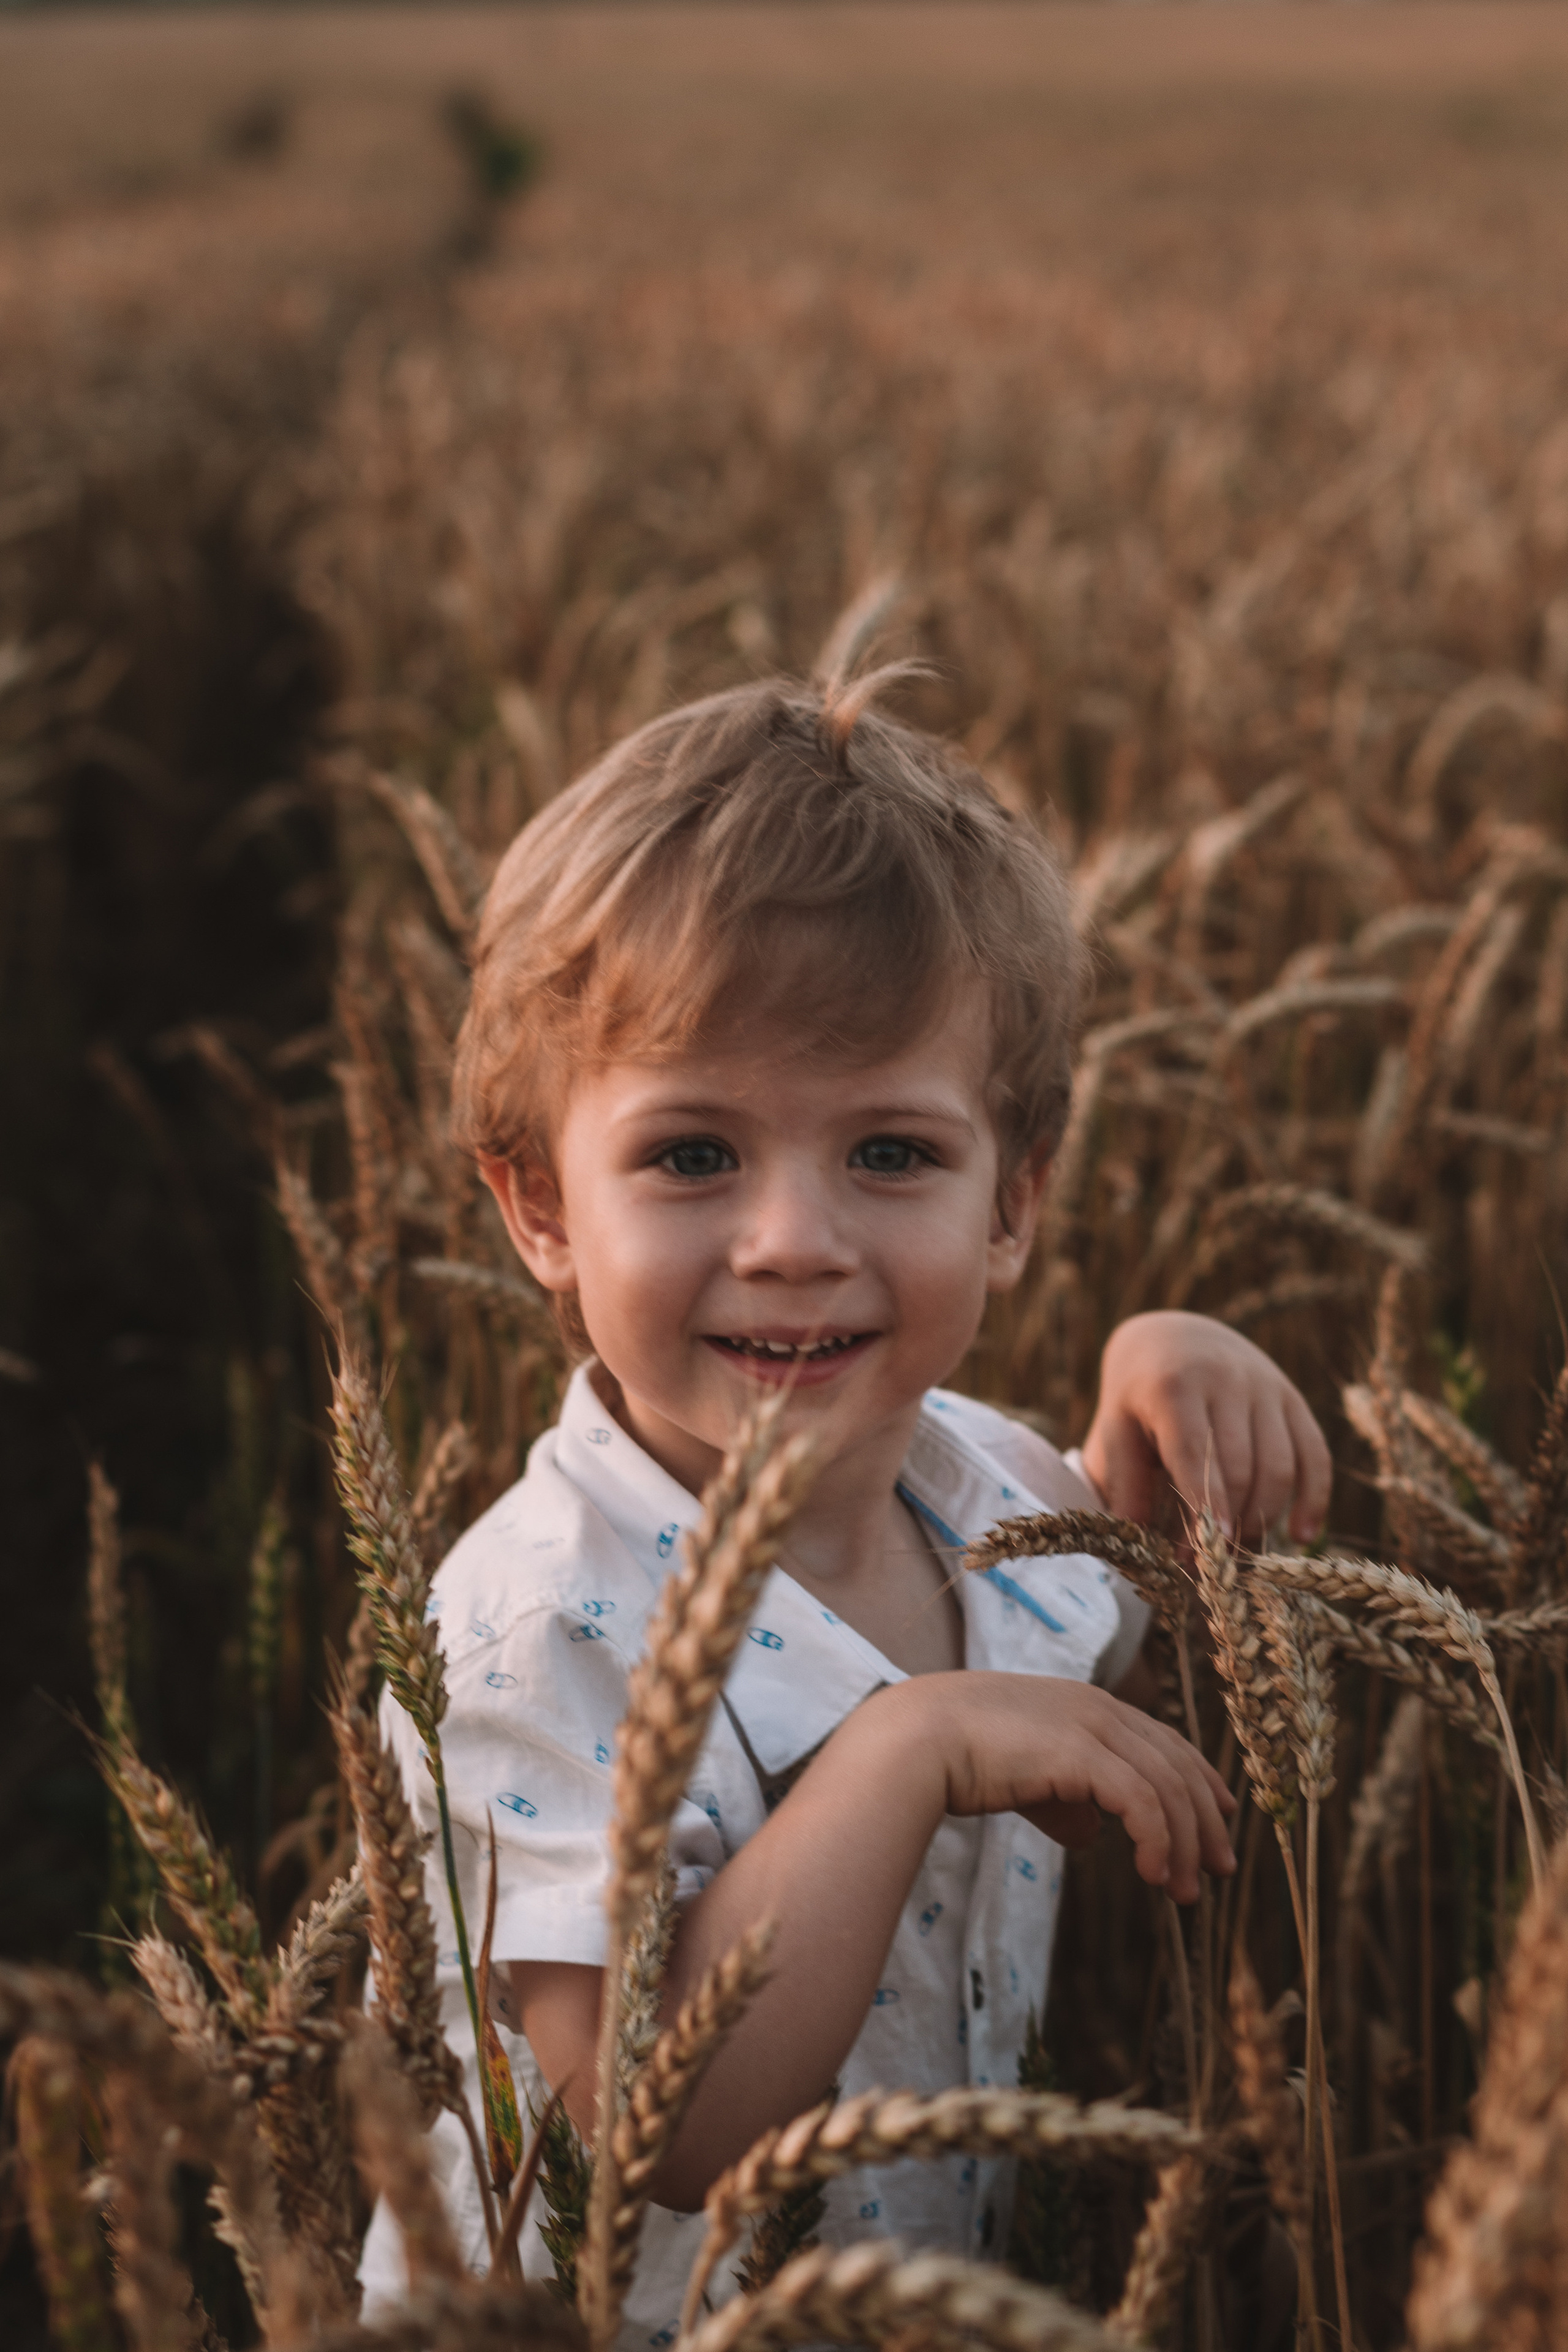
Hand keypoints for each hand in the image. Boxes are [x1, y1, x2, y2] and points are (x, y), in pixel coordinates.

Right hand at [912, 1672, 1236, 1903]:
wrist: (915, 1739)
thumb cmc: (960, 1755)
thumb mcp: (1025, 1778)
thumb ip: (1063, 1800)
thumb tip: (1092, 1835)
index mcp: (1088, 1706)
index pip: (1164, 1741)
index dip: (1200, 1779)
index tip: (1222, 1818)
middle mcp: (1099, 1708)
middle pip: (1178, 1764)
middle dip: (1207, 1820)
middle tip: (1222, 1869)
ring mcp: (1091, 1726)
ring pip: (1167, 1786)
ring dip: (1186, 1844)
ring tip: (1186, 1893)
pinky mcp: (1079, 1752)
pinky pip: (1141, 1801)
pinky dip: (1157, 1839)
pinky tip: (1153, 1874)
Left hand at [1081, 1310, 1330, 1543]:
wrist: (1174, 1338)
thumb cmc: (1138, 1395)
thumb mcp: (1117, 1428)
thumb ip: (1124, 1482)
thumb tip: (1134, 1546)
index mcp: (1175, 1385)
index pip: (1195, 1451)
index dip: (1206, 1502)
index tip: (1211, 1549)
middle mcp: (1227, 1379)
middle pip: (1241, 1466)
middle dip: (1230, 1523)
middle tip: (1210, 1565)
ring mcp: (1267, 1387)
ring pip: (1280, 1465)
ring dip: (1264, 1517)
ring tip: (1239, 1554)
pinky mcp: (1293, 1398)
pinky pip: (1315, 1454)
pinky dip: (1313, 1498)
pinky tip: (1299, 1536)